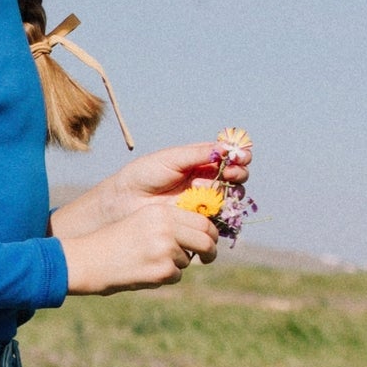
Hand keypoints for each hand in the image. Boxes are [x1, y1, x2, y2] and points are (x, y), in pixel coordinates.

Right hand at [62, 195, 220, 295]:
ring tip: (148, 262)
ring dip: (175, 265)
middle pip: (205, 241)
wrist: (89, 260)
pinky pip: (176, 276)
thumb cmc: (115, 242)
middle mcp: (165, 228)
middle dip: (210, 251)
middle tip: (208, 257)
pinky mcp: (162, 271)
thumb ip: (170, 225)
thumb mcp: (142, 222)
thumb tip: (203, 237)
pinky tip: (143, 271)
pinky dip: (164, 277)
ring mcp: (165, 250)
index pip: (201, 221)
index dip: (210, 232)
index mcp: (160, 212)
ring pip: (187, 261)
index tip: (210, 240)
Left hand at [94, 137, 240, 214]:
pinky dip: (217, 210)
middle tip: (230, 173)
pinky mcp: (200, 218)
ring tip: (202, 189)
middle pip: (236, 176)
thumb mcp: (172, 159)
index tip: (240, 156)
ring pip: (230, 196)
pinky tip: (204, 206)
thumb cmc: (145, 174)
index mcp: (201, 160)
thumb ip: (199, 154)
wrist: (126, 201)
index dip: (239, 155)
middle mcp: (207, 179)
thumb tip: (227, 148)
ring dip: (226, 191)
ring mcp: (205, 199)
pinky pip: (219, 215)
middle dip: (238, 173)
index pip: (229, 156)